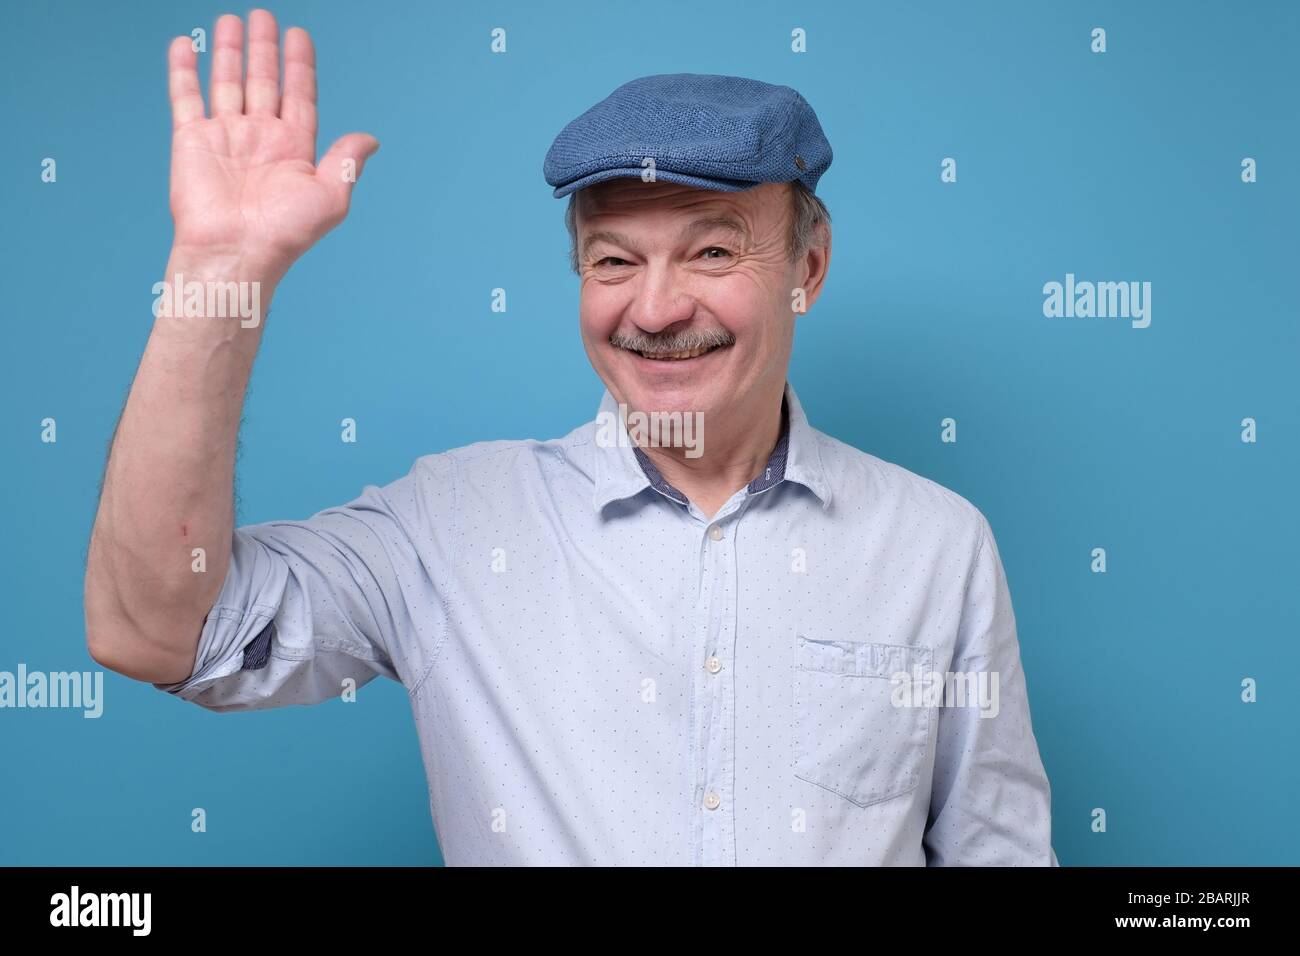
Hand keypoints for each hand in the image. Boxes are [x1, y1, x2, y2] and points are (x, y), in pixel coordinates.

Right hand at [166, 9, 377, 279]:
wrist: (235, 252)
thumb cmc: (284, 233)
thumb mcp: (331, 197)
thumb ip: (347, 162)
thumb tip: (371, 139)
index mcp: (294, 148)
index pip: (299, 95)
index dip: (300, 65)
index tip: (299, 35)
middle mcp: (260, 138)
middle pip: (264, 81)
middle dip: (264, 49)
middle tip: (264, 15)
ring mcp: (225, 136)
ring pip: (227, 82)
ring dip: (228, 51)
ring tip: (231, 20)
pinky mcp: (191, 140)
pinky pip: (185, 97)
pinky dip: (184, 70)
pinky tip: (184, 45)